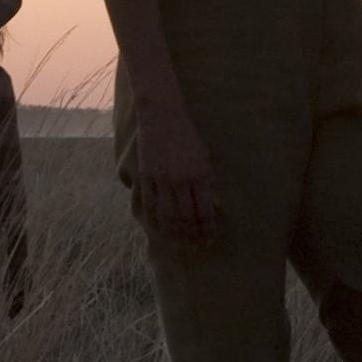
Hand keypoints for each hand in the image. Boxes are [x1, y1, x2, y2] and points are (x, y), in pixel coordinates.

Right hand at [128, 89, 222, 243]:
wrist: (162, 115)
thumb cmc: (187, 136)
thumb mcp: (204, 157)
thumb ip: (209, 182)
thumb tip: (215, 207)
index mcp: (200, 174)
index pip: (205, 212)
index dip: (208, 230)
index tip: (210, 239)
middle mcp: (181, 179)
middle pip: (187, 218)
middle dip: (192, 237)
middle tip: (196, 247)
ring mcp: (162, 178)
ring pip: (168, 216)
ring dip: (174, 234)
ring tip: (179, 244)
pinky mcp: (146, 176)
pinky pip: (150, 205)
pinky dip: (155, 221)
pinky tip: (160, 229)